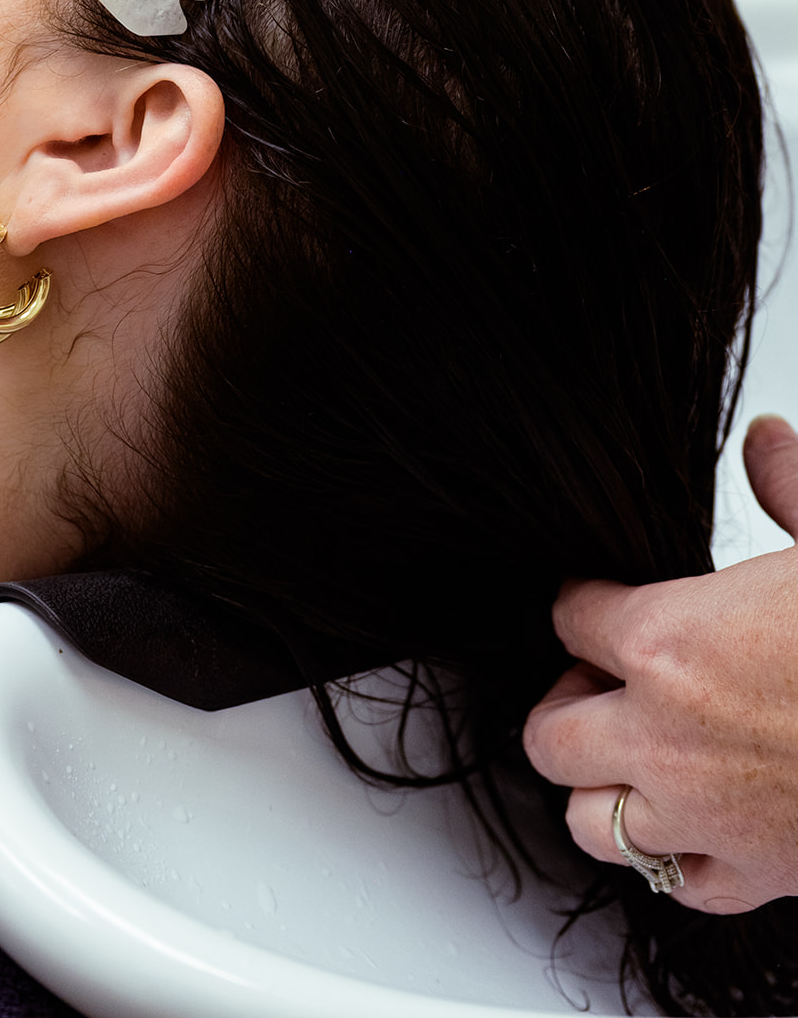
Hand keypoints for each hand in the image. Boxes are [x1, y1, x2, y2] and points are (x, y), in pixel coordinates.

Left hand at [524, 415, 797, 913]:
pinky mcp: (759, 876)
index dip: (581, 603)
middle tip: (597, 682)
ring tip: (629, 753)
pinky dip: (672, 857)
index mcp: (669, 639)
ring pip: (590, 822)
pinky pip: (677, 883)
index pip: (571, 618)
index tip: (594, 601)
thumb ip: (791, 484)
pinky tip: (694, 821)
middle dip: (565, 703)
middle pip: (549, 734)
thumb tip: (764, 439)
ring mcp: (705, 816)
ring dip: (597, 786)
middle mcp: (665, 735)